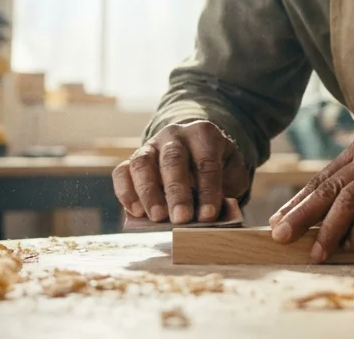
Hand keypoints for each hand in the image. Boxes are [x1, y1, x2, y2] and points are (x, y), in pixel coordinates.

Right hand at [112, 120, 249, 224]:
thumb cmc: (216, 167)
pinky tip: (136, 212)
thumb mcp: (231, 173)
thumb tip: (209, 214)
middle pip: (172, 160)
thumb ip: (226, 190)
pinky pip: (122, 172)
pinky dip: (126, 192)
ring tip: (157, 218)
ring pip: (142, 163)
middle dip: (177, 191)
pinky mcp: (132, 160)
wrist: (196, 152)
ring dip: (149, 192)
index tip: (208, 215)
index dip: (208, 190)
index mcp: (203, 134)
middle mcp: (174, 135)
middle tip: (181, 218)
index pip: (206, 162)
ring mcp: (150, 146)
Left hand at [269, 135, 353, 261]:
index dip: (298, 201)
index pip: (322, 178)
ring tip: (315, 251)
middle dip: (301, 214)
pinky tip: (350, 245)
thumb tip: (329, 217)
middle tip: (280, 234)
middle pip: (329, 187)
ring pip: (349, 199)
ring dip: (328, 228)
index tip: (278, 220)